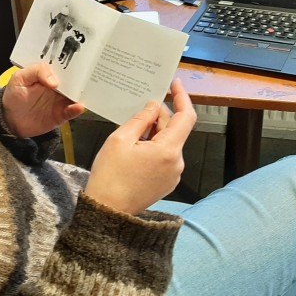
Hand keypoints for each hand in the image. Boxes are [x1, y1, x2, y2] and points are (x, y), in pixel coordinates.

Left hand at [2, 64, 84, 137]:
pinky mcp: (60, 114)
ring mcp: (60, 101)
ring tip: (86, 91)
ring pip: (75, 96)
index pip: (63, 67)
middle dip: (81, 78)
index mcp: (48, 75)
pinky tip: (79, 107)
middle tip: (88, 75)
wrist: (9, 120)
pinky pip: (71, 112)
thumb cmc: (14, 96)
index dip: (71, 64)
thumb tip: (54, 81)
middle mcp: (57, 87)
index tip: (78, 63)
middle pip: (73, 80)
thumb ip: (36, 72)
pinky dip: (76, 109)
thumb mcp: (20, 78)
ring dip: (82, 93)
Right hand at [84, 78, 196, 214]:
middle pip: (175, 130)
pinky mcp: (166, 183)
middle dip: (160, 116)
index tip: (174, 84)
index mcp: (168, 150)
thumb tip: (154, 105)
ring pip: (169, 143)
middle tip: (139, 108)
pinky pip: (164, 157)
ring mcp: (173, 174)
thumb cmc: (110, 175)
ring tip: (132, 131)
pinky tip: (135, 148)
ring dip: (155, 132)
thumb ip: (141, 119)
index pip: (186, 116)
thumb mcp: (120, 140)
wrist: (109, 212)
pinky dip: (154, 147)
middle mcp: (177, 162)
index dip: (182, 97)